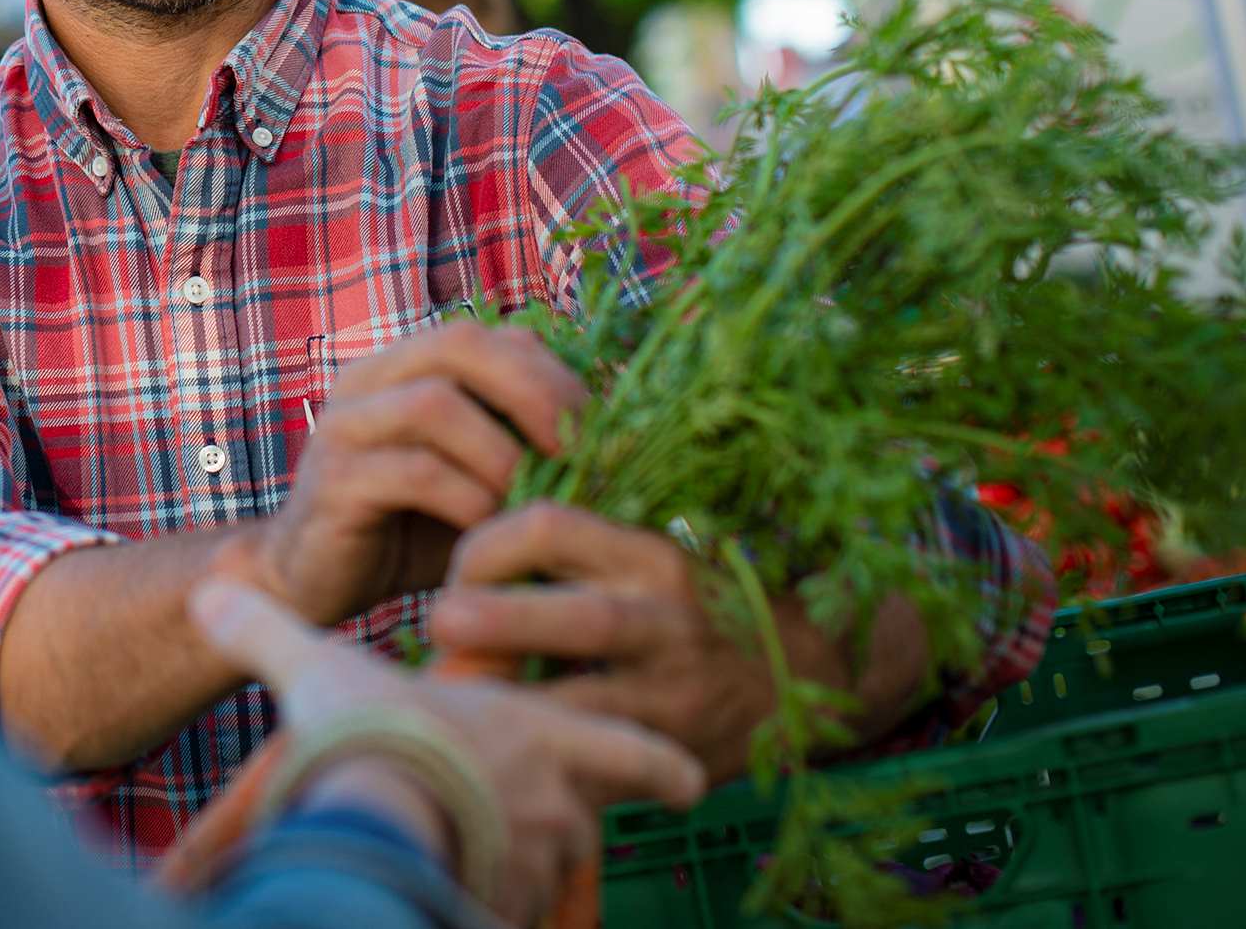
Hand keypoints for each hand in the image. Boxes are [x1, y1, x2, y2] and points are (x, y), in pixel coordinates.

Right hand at [193, 576, 703, 924]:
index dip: (663, 766)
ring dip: (522, 870)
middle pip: (593, 820)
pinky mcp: (515, 908)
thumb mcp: (323, 669)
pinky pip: (513, 916)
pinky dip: (494, 911)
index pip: (635, 748)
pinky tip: (457, 903)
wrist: (383, 806)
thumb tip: (210, 593)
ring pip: (552, 873)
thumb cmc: (372, 728)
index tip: (691, 781)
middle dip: (570, 824)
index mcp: (540, 730)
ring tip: (478, 867)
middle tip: (553, 828)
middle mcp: (561, 798)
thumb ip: (272, 632)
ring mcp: (543, 860)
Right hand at [234, 320, 587, 625]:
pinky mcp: (333, 483)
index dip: (551, 372)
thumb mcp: (476, 480)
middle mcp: (369, 381)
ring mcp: (345, 428)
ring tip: (534, 499)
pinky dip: (467, 499)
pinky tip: (491, 533)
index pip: (489, 335)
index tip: (601, 430)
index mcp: (405, 368)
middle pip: (458, 343)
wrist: (315, 588)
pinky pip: (413, 472)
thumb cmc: (411, 533)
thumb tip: (624, 439)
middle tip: (578, 449)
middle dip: (532, 391)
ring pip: (434, 404)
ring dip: (501, 452)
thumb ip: (521, 446)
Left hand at [433, 504, 927, 780]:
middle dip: (484, 617)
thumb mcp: (654, 546)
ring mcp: (668, 690)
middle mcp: (664, 616)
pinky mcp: (669, 749)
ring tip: (444, 690)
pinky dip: (536, 749)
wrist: (809, 672)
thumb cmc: (700, 597)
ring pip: (573, 696)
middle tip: (435, 620)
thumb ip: (583, 532)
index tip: (458, 564)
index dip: (486, 542)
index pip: (549, 527)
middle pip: (561, 611)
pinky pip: (590, 753)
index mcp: (650, 550)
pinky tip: (493, 746)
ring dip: (498, 695)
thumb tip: (475, 491)